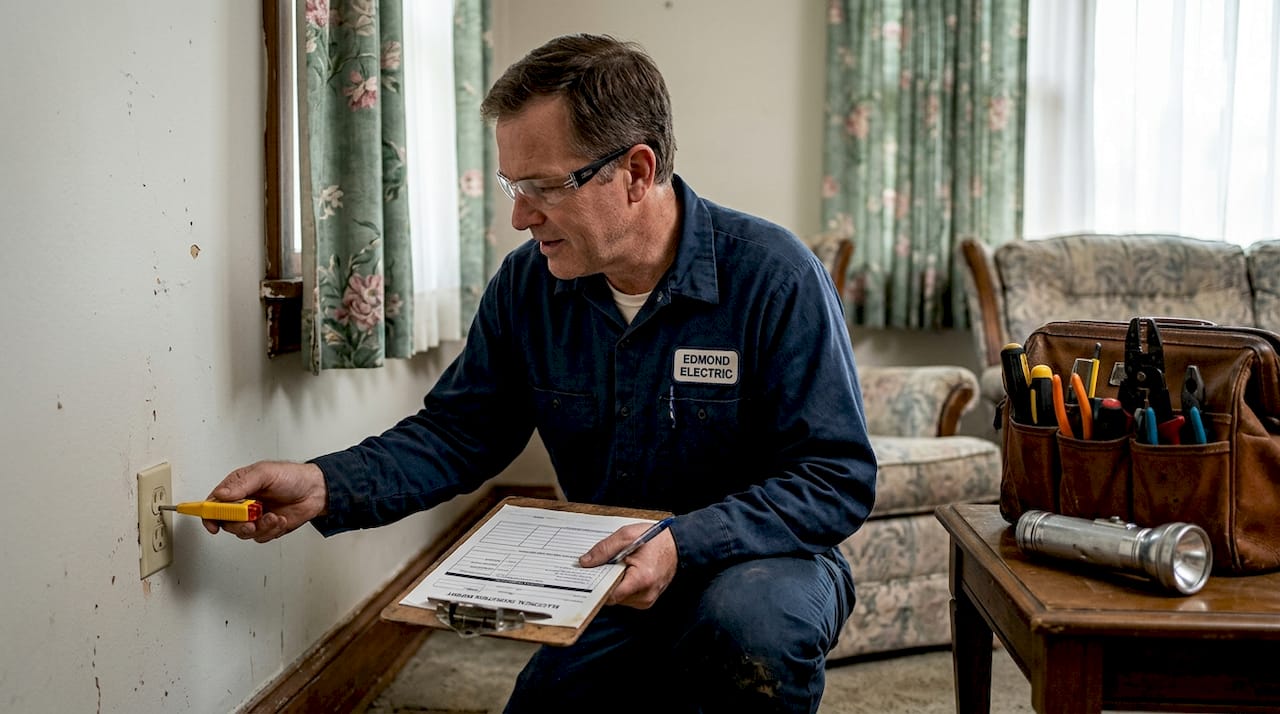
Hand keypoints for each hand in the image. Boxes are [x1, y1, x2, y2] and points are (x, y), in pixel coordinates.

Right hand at [203, 461, 326, 542]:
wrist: (316, 490)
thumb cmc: (292, 476)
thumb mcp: (265, 473)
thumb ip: (242, 484)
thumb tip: (221, 494)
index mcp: (238, 487)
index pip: (214, 503)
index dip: (209, 514)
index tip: (212, 523)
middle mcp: (243, 503)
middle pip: (226, 522)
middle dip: (238, 525)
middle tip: (251, 521)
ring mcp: (255, 517)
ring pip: (243, 532)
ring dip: (259, 527)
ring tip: (273, 517)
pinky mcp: (267, 527)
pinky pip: (261, 537)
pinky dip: (271, 530)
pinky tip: (281, 519)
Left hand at [579, 522, 676, 608]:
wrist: (678, 545)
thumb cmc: (656, 539)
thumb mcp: (626, 536)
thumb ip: (604, 549)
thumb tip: (585, 562)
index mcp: (641, 580)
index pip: (609, 595)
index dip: (596, 586)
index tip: (587, 577)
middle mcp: (645, 595)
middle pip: (612, 597)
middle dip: (604, 582)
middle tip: (602, 566)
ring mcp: (647, 600)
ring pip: (618, 598)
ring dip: (614, 583)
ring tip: (618, 566)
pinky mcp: (646, 600)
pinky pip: (626, 597)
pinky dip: (622, 585)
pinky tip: (625, 571)